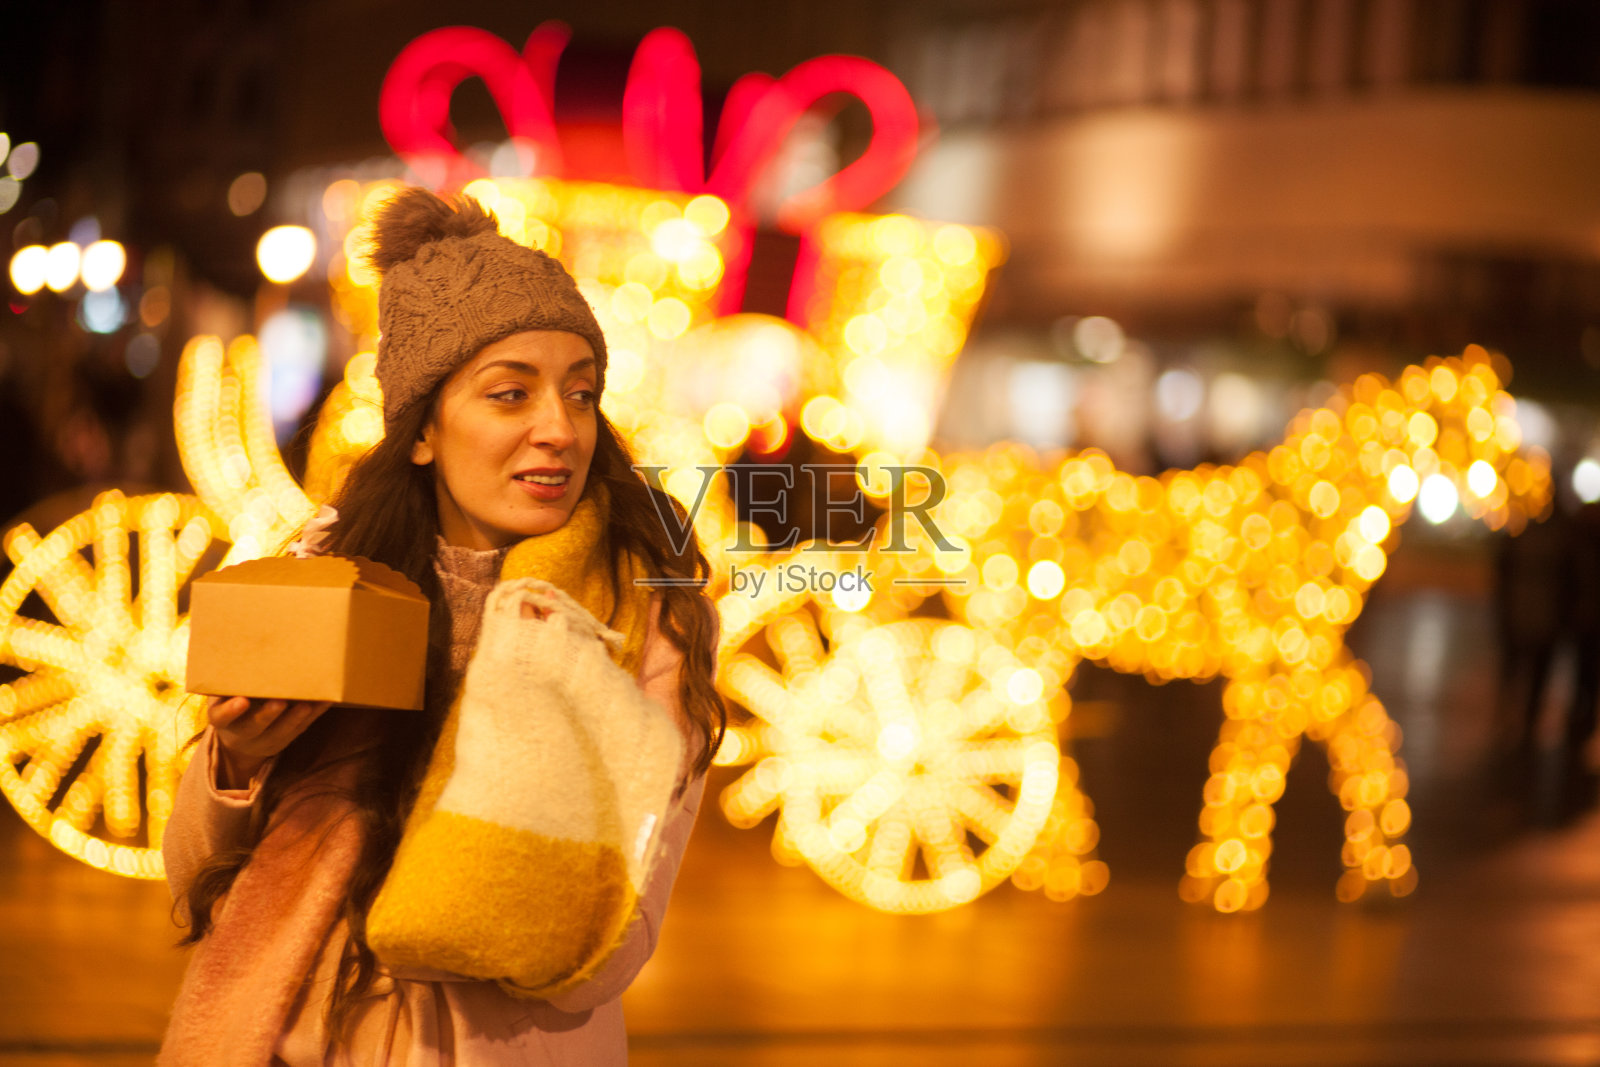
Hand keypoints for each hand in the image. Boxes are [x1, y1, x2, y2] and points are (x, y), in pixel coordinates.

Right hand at [207, 696, 330, 788]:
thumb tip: (238, 653)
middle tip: (281, 702)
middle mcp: (240, 734)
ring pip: (280, 733)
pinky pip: (299, 730)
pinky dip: (313, 717)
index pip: (221, 717)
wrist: (238, 739)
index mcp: (221, 719)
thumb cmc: (231, 704)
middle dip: (268, 715)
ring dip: (296, 719)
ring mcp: (262, 742)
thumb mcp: (222, 697)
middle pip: (253, 727)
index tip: (241, 702)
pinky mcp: (282, 742)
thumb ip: (229, 685)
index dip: (231, 711)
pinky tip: (326, 702)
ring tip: (308, 705)